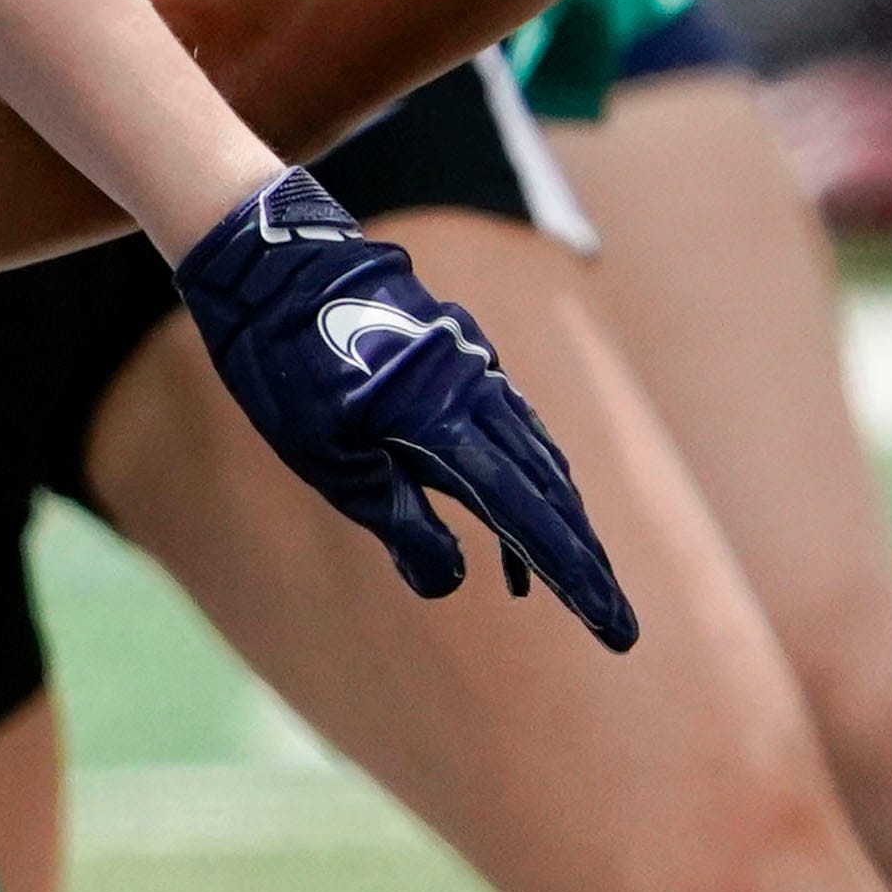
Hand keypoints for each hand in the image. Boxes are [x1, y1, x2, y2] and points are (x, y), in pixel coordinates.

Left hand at [172, 168, 636, 650]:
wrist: (272, 259)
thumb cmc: (286, 365)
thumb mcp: (329, 460)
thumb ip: (399, 523)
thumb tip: (454, 585)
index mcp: (446, 424)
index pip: (531, 520)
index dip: (577, 580)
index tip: (617, 631)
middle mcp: (476, 391)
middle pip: (552, 492)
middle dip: (586, 562)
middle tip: (618, 626)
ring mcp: (473, 366)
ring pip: (539, 456)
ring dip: (560, 522)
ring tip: (567, 585)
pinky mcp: (461, 353)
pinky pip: (515, 423)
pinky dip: (529, 475)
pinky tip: (517, 510)